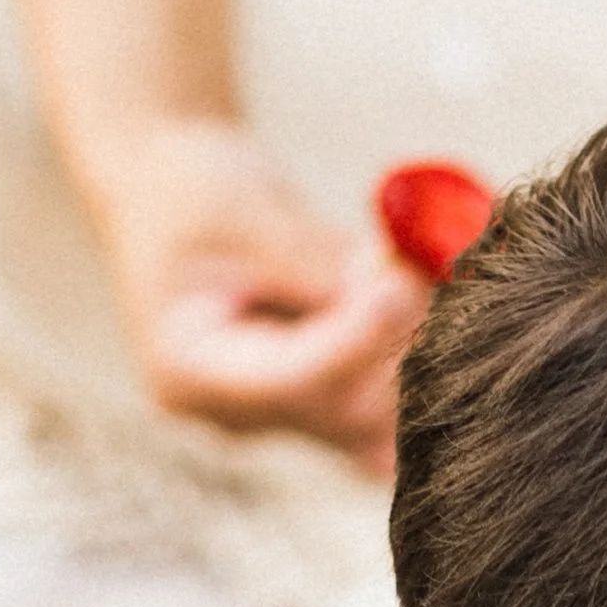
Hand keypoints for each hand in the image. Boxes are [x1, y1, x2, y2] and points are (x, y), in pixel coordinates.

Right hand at [80, 115, 427, 470]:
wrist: (171, 190)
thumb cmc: (189, 188)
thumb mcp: (237, 209)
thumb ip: (311, 257)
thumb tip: (393, 283)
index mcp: (188, 372)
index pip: (292, 381)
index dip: (357, 340)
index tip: (400, 285)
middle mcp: (236, 414)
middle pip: (344, 413)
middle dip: (398, 342)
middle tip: (435, 265)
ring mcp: (282, 417)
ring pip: (379, 418)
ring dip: (419, 348)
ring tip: (430, 269)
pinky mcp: (322, 403)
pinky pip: (388, 405)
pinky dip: (418, 354)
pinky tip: (434, 297)